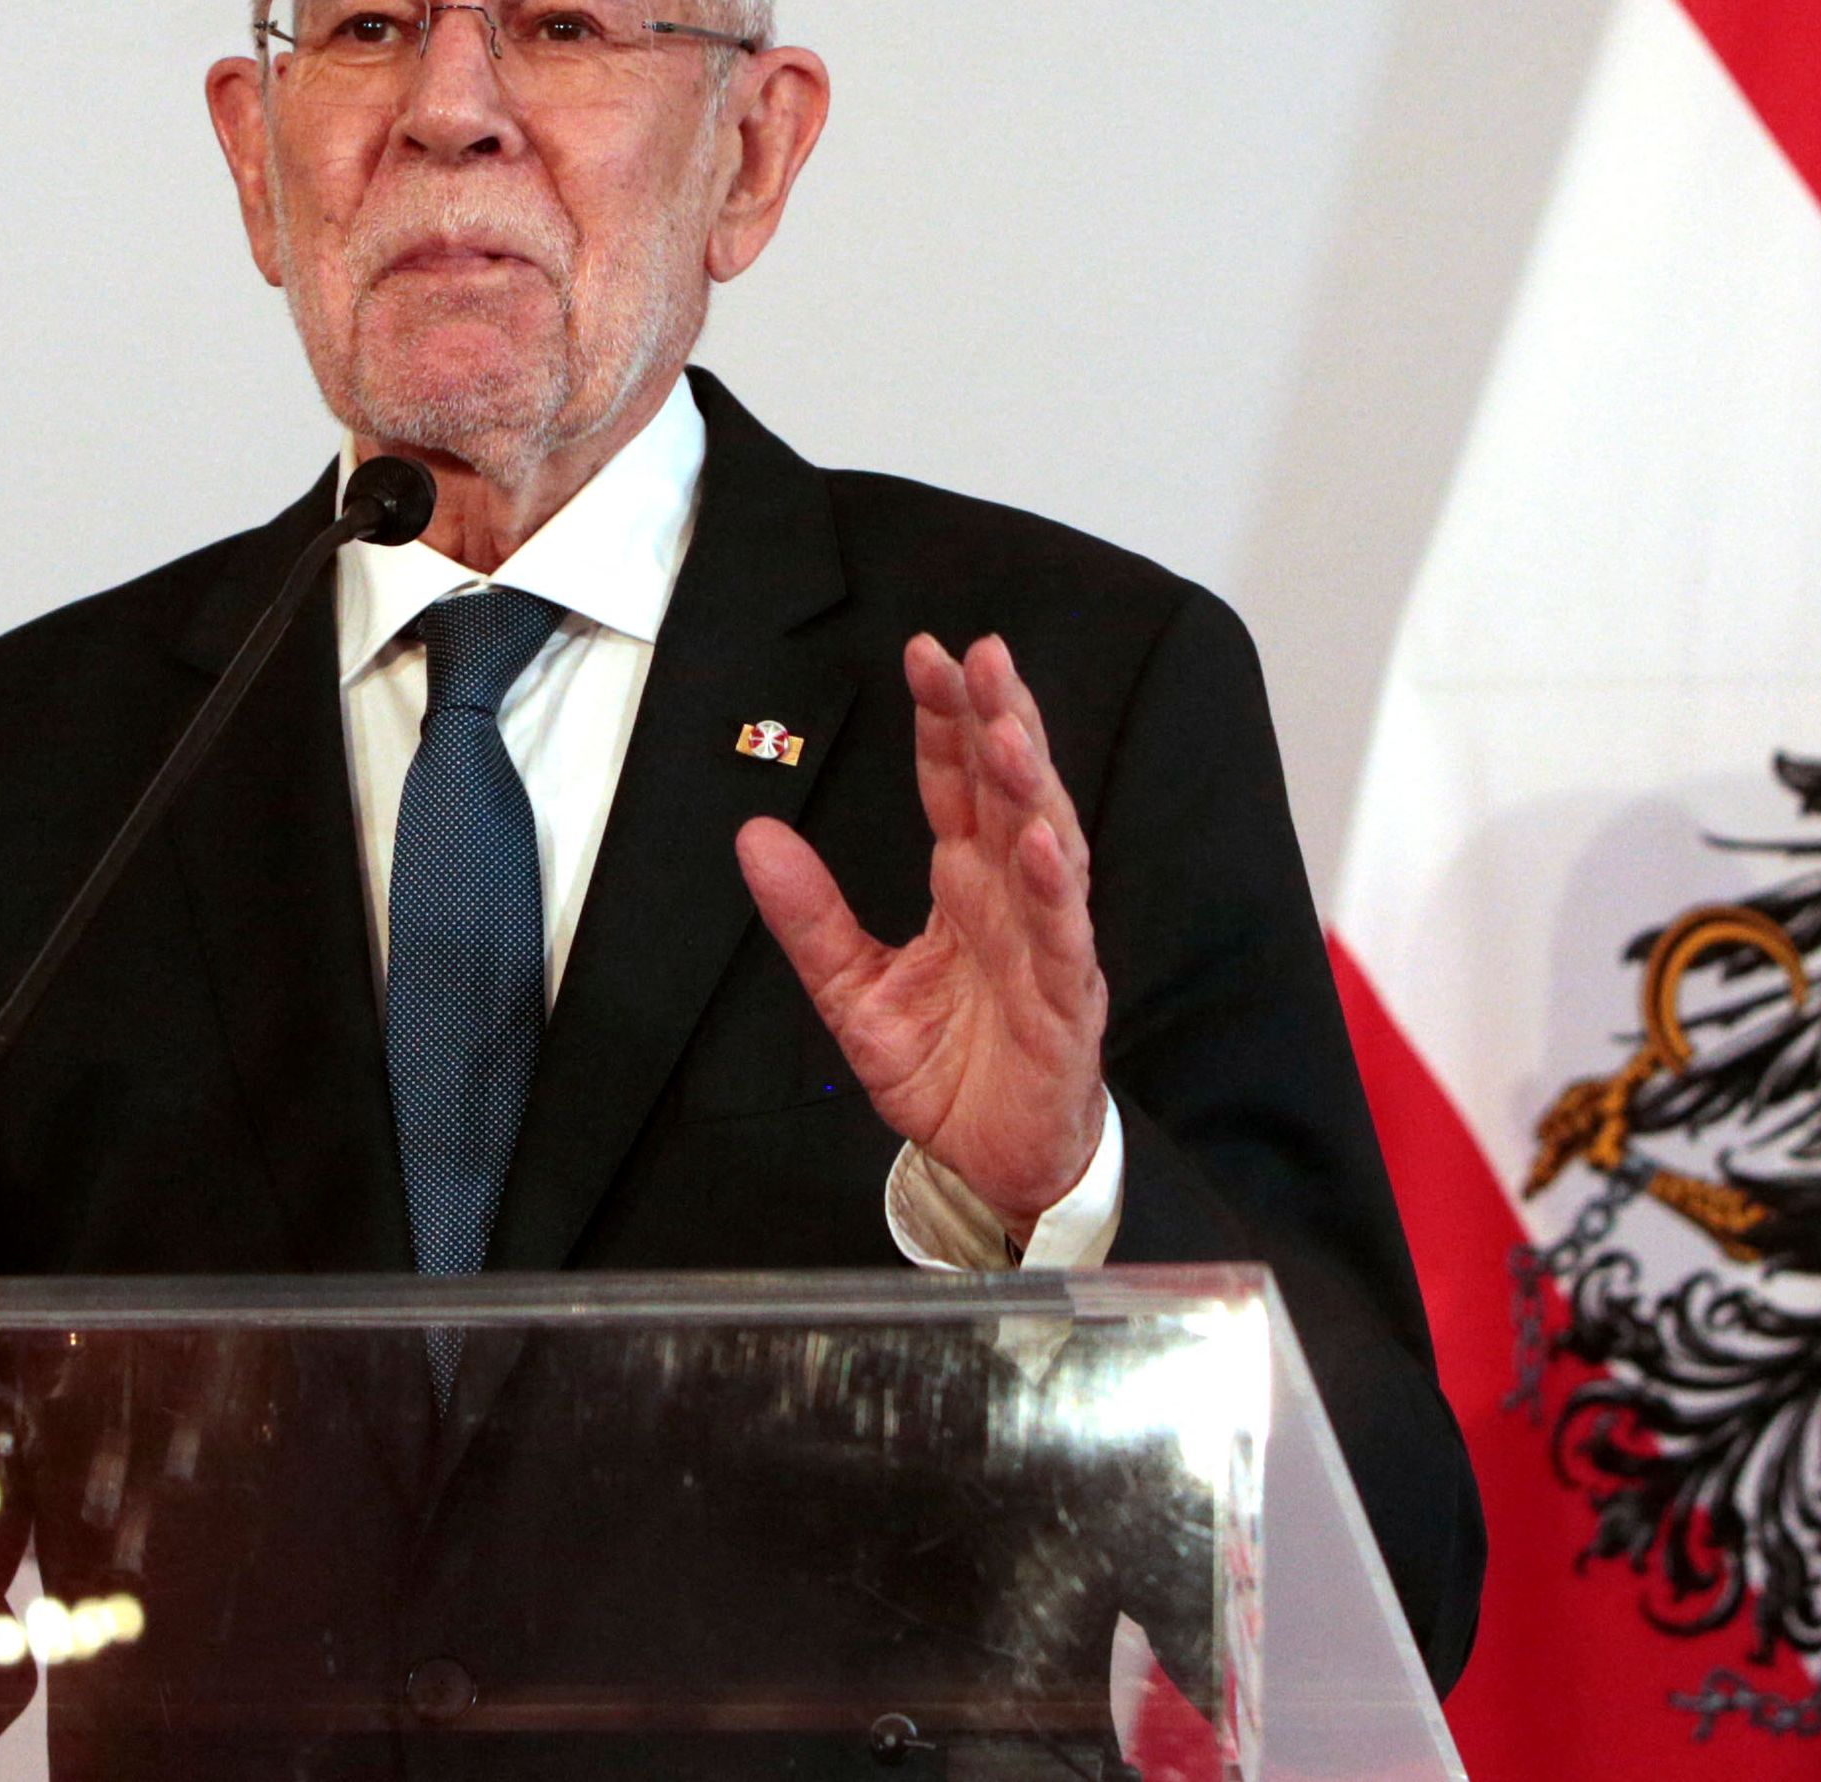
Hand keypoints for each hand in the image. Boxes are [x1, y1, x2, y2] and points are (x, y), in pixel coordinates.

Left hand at [735, 633, 1108, 1237]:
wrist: (995, 1165)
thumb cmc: (948, 1074)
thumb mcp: (853, 991)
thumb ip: (809, 916)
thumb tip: (753, 835)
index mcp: (965, 886)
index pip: (957, 785)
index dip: (945, 720)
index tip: (925, 654)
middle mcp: (1012, 900)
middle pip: (1010, 791)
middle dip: (998, 719)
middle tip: (979, 654)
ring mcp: (1046, 946)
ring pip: (1048, 846)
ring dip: (1032, 786)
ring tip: (1008, 729)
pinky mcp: (1066, 1004)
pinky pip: (1062, 938)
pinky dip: (1053, 889)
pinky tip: (1038, 843)